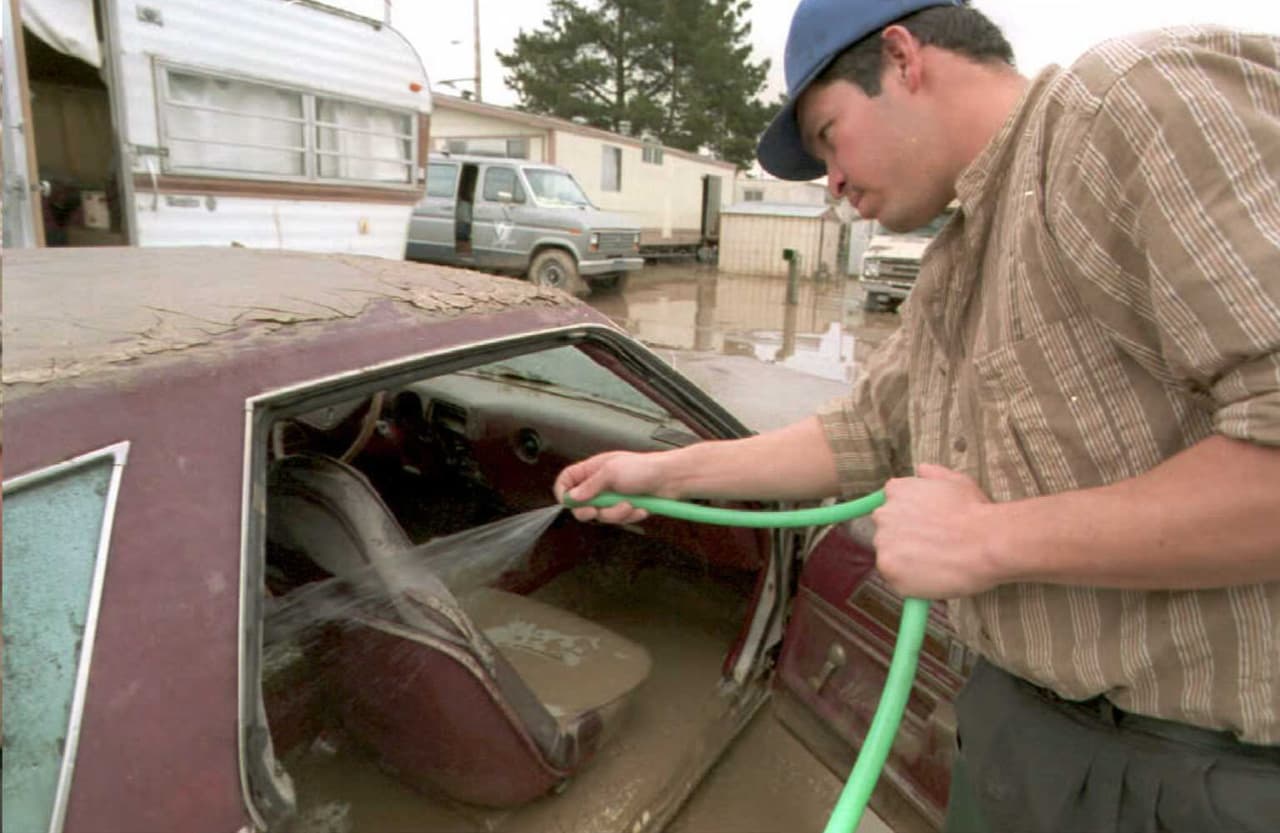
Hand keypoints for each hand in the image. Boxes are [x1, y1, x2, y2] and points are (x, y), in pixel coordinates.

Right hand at [553, 450, 673, 524]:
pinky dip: (630, 516)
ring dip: (616, 514)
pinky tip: (640, 507)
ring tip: (629, 504)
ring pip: (601, 516)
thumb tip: (572, 497)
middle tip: (597, 510)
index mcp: (593, 469)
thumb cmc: (644, 468)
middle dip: (591, 510)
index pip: (567, 480)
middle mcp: (600, 484)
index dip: (564, 492)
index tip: (570, 503)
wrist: (672, 478)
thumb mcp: (612, 472)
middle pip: (581, 505)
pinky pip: (619, 520)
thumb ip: (590, 485)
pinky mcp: (625, 508)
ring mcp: (612, 497)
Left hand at [871, 464, 1001, 598]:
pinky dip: (911, 581)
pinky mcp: (889, 570)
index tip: (925, 527)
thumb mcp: (955, 481)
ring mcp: (884, 543)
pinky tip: (933, 576)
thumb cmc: (974, 511)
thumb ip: (933, 475)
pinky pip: (896, 578)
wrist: (985, 541)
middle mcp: (883, 515)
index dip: (909, 519)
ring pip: (890, 556)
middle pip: (887, 531)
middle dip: (905, 539)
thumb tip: (921, 470)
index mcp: (895, 491)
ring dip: (907, 561)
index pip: (891, 506)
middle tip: (933, 546)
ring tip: (936, 562)